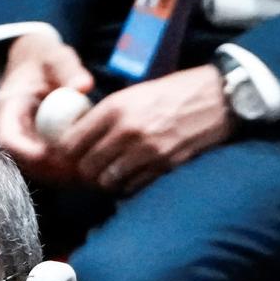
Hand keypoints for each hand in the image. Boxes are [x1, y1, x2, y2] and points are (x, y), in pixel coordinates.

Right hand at [0, 28, 95, 181]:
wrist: (39, 64)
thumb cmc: (47, 59)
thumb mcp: (56, 57)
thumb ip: (68, 69)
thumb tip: (84, 86)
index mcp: (8, 110)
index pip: (10, 142)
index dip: (32, 154)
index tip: (61, 153)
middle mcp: (14, 133)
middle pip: (26, 165)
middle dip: (54, 171)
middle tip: (85, 170)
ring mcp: (27, 145)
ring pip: (41, 172)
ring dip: (65, 177)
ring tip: (94, 172)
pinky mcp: (41, 152)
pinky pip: (54, 170)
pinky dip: (73, 173)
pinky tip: (96, 168)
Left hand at [57, 65, 233, 197]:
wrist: (214, 100)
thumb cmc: (173, 93)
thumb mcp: (133, 93)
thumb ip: (107, 114)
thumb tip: (80, 133)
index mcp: (114, 108)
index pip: (72, 141)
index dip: (65, 153)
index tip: (67, 156)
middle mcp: (127, 131)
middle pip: (86, 166)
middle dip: (84, 171)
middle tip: (87, 170)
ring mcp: (146, 151)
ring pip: (107, 181)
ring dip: (105, 182)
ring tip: (108, 176)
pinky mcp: (164, 166)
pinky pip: (132, 187)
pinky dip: (126, 186)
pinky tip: (129, 178)